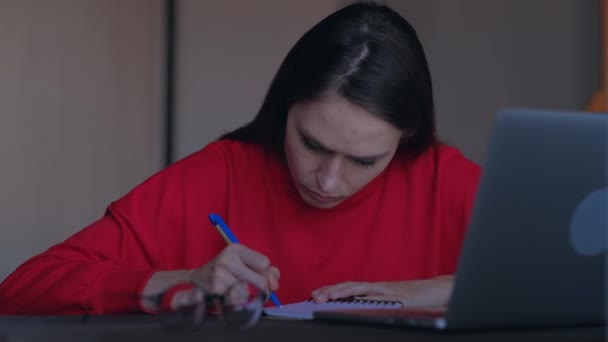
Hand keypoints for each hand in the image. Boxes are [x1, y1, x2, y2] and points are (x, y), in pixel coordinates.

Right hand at [191, 244, 279, 295]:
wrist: (197, 279)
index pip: (264, 263)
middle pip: (260, 280)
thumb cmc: (226, 271)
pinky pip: (236, 301)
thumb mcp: (243, 263)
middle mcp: (227, 259)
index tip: (266, 282)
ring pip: (249, 293)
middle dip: (264, 291)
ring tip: (239, 293)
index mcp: (236, 249)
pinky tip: (230, 298)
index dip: (268, 275)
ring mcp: (219, 274)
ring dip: (247, 298)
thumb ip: (265, 271)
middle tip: (262, 295)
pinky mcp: (215, 289)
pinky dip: (237, 303)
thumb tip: (274, 284)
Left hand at [311, 275, 453, 307]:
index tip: (315, 294)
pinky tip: (356, 303)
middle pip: (351, 286)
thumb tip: (355, 309)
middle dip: (331, 291)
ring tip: (329, 297)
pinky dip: (367, 300)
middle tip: (315, 297)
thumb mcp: (392, 301)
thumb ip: (375, 303)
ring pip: (362, 290)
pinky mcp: (400, 298)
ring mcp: (389, 291)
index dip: (332, 290)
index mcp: (376, 289)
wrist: (439, 291)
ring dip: (344, 292)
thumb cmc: (415, 298)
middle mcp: (380, 287)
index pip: (349, 287)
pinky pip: (381, 299)